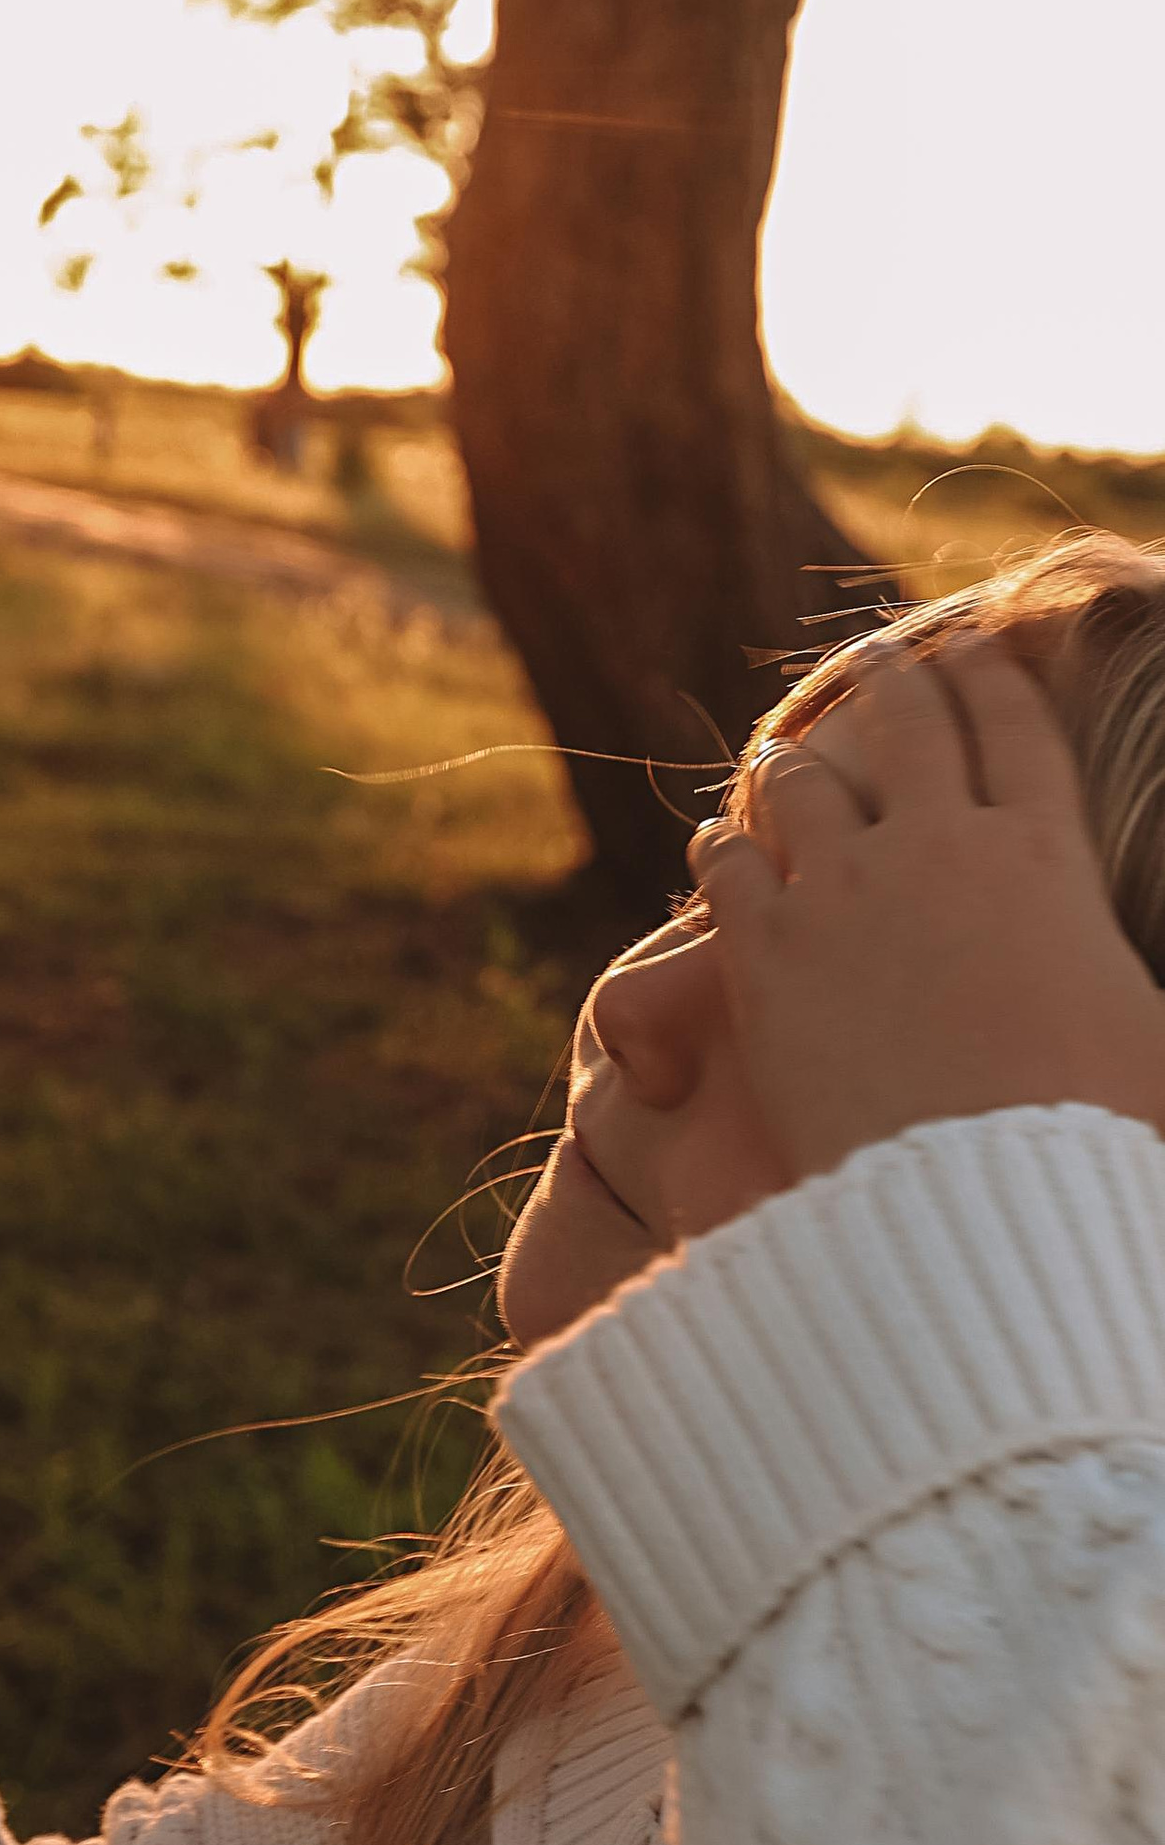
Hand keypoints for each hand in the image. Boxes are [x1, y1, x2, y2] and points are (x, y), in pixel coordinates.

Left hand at [694, 642, 1164, 1180]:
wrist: (977, 1197)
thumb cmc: (1093, 1131)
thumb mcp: (1161, 1041)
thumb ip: (1152, 993)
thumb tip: (1147, 996)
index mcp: (1045, 857)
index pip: (1019, 733)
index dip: (994, 680)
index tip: (975, 647)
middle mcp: (939, 847)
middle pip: (911, 728)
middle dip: (896, 684)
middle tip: (881, 660)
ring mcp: (842, 890)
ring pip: (803, 785)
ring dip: (797, 764)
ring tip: (789, 756)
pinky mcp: (764, 949)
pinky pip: (729, 863)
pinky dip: (728, 845)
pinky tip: (723, 843)